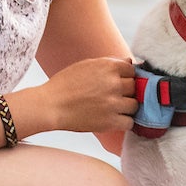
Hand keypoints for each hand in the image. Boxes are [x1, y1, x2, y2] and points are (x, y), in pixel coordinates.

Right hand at [23, 56, 138, 137]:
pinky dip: (124, 121)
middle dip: (127, 92)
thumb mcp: (87, 65)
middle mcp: (114, 83)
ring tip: (113, 108)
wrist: (50, 105)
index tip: (119, 83)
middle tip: (114, 96)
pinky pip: (130, 122)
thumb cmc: (65, 85)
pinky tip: (114, 119)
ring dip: (127, 107)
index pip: (132, 70)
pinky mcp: (110, 121)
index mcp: (108, 66)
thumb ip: (110, 64)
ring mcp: (113, 103)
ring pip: (135, 105)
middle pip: (135, 87)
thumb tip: (131, 63)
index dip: (126, 77)